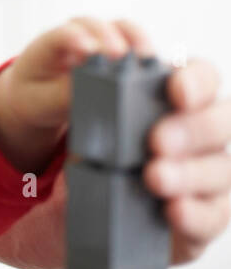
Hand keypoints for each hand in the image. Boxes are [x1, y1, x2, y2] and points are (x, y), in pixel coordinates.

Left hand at [0, 18, 230, 268]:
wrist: (59, 182)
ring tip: (154, 178)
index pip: (201, 78)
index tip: (175, 91)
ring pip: (221, 169)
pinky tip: (172, 211)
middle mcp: (198, 130)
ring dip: (190, 174)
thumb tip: (84, 54)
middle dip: (191, 131)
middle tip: (156, 141)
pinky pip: (213, 215)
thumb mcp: (55, 99)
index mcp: (171, 93)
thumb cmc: (72, 129)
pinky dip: (195, 214)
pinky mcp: (198, 212)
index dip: (195, 82)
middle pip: (219, 123)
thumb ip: (73, 80)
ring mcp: (205, 171)